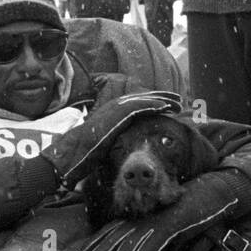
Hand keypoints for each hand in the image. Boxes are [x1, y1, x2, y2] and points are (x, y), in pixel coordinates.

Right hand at [42, 90, 182, 188]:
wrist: (73, 151)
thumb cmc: (84, 152)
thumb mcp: (101, 142)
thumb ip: (112, 138)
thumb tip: (117, 146)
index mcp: (112, 112)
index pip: (136, 104)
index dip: (152, 103)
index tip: (165, 106)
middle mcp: (115, 106)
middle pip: (144, 98)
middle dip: (161, 98)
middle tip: (177, 99)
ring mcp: (117, 108)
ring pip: (145, 100)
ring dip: (162, 100)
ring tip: (177, 102)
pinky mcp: (119, 114)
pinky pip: (141, 106)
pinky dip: (154, 105)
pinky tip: (166, 106)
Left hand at [80, 170, 250, 250]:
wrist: (217, 193)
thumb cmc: (197, 216)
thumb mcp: (177, 236)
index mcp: (145, 218)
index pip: (114, 231)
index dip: (98, 244)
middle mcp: (148, 217)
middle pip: (117, 236)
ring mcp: (158, 220)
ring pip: (132, 242)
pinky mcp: (172, 224)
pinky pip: (153, 244)